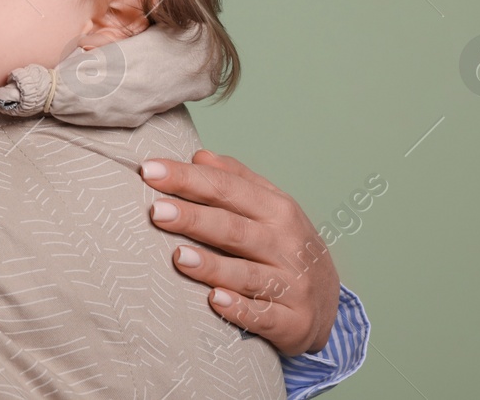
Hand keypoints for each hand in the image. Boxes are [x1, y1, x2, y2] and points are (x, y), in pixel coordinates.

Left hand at [140, 148, 338, 355]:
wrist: (329, 302)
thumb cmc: (286, 245)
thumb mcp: (271, 207)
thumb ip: (236, 180)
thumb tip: (199, 156)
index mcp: (278, 210)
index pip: (227, 188)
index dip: (188, 179)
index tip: (149, 171)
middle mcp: (287, 245)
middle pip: (233, 228)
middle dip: (194, 219)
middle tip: (156, 211)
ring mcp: (292, 285)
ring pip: (247, 274)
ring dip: (212, 266)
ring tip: (178, 257)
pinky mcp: (293, 322)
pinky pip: (263, 316)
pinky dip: (240, 309)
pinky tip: (214, 301)